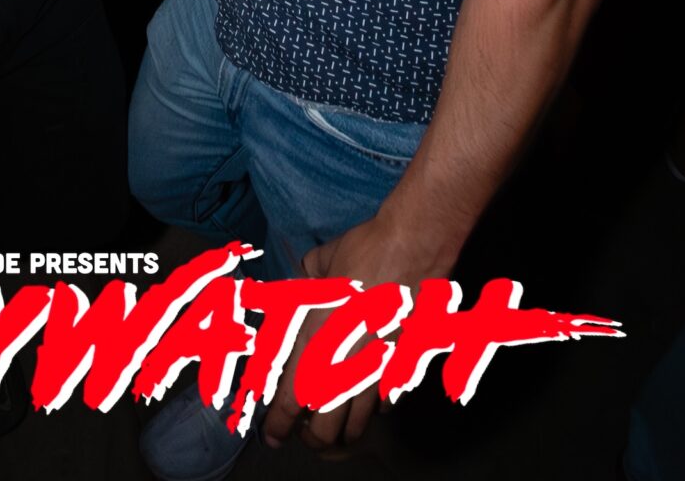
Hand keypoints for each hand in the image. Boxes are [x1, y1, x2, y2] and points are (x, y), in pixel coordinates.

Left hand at [262, 218, 419, 453]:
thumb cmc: (364, 250)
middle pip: (324, 429)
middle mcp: (345, 363)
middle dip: (311, 437)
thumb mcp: (322, 262)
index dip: (278, 425)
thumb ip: (307, 280)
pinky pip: (387, 404)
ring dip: (343, 429)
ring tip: (336, 423)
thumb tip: (305, 278)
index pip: (290, 400)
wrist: (413, 246)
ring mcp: (377, 369)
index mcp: (316, 339)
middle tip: (305, 431)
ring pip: (357, 424)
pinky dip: (377, 407)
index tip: (271, 435)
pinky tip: (372, 397)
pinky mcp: (405, 365)